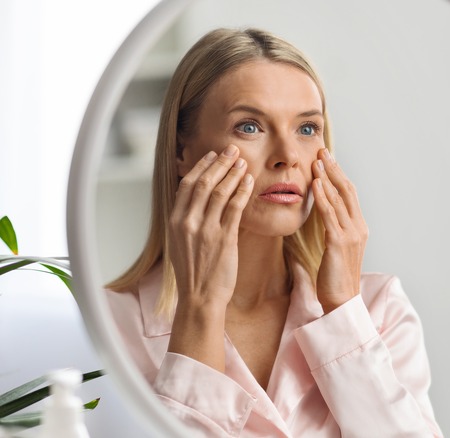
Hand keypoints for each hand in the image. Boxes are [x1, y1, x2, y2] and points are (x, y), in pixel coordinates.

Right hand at [168, 144, 254, 309]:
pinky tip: (249, 181)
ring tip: (243, 161)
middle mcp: (188, 223)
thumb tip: (196, 199)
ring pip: (220, 192)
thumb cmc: (193, 271)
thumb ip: (186, 220)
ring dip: (233, 173)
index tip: (213, 155)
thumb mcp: (181, 242)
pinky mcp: (224, 239)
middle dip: (220, 163)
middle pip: (204, 183)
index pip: (187, 185)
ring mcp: (206, 230)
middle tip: (232, 150)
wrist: (199, 298)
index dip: (201, 166)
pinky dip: (242, 191)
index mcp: (175, 221)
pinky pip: (235, 208)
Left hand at [311, 148, 367, 312]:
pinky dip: (322, 197)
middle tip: (322, 151)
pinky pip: (329, 215)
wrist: (341, 301)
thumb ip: (334, 229)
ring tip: (316, 161)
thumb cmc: (335, 277)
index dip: (339, 175)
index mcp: (359, 228)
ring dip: (326, 178)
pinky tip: (314, 184)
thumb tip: (323, 212)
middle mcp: (359, 228)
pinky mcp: (339, 243)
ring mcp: (351, 234)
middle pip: (347, 191)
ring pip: (339, 199)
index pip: (350, 194)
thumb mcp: (337, 248)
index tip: (328, 159)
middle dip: (334, 169)